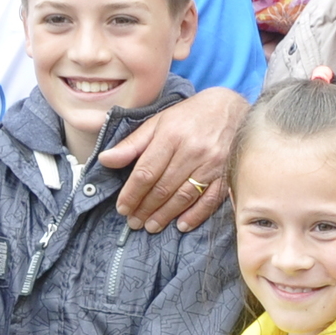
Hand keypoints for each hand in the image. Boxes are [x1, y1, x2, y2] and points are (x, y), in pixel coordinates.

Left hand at [105, 86, 242, 232]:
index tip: (122, 208)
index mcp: (171, 136)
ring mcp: (211, 164)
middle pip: (163, 187)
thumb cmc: (189, 116)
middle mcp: (191, 151)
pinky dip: (195, 215)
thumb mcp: (158, 122)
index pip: (145, 172)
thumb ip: (132, 144)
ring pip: (183, 196)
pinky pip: (209, 200)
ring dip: (165, 215)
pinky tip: (181, 225)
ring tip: (151, 226)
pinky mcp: (226, 174)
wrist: (230, 108)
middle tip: (133, 222)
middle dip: (145, 208)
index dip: (131, 193)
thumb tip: (105, 159)